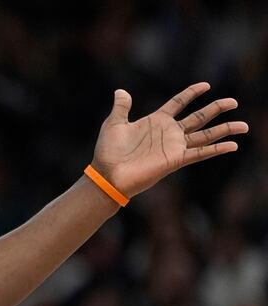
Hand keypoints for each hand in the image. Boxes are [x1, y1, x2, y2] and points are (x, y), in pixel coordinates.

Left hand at [91, 83, 248, 198]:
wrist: (107, 174)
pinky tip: (233, 145)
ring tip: (243, 125)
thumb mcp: (114, 124)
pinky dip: (217, 149)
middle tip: (233, 101)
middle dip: (216, 109)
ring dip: (224, 130)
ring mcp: (174, 146)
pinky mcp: (175, 160)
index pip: (178, 103)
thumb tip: (121, 91)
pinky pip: (200, 153)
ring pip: (205, 135)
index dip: (191, 93)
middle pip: (198, 118)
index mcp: (156, 121)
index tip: (206, 85)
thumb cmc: (108, 152)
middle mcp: (169, 133)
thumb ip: (121, 107)